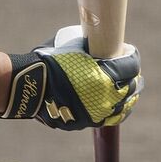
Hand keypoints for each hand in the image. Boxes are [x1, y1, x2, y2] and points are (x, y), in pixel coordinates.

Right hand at [0, 24, 141, 129]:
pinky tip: (118, 104)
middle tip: (127, 67)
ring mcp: (98, 112)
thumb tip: (98, 39)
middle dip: (132, 74)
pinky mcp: (89, 122)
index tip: (127, 50)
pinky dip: (116, 109)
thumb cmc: (47, 60)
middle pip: (132, 85)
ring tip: (127, 87)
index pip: (131, 65)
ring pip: (125, 104)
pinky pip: (110, 117)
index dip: (131, 55)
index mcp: (105, 75)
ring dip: (128, 94)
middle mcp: (106, 96)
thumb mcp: (71, 45)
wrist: (28, 86)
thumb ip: (89, 46)